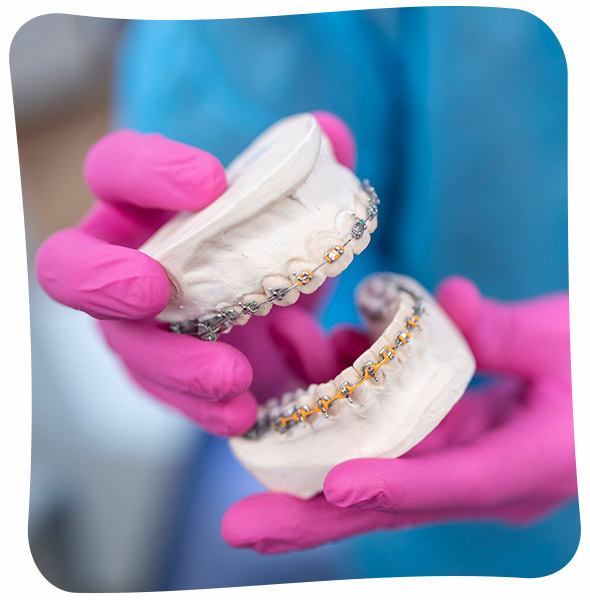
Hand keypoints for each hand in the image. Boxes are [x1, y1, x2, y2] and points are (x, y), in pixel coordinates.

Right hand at [35, 112, 355, 435]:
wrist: (273, 312)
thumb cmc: (263, 246)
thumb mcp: (287, 210)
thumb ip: (306, 170)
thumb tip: (330, 132)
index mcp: (142, 205)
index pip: (115, 170)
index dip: (148, 171)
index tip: (212, 182)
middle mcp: (122, 264)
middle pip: (68, 267)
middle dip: (103, 278)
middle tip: (153, 288)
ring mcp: (134, 327)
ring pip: (124, 346)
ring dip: (173, 363)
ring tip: (232, 375)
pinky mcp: (159, 376)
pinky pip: (167, 396)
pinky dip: (203, 407)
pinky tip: (243, 412)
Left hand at [221, 277, 576, 552]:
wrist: (587, 386)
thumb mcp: (563, 343)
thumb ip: (504, 331)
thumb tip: (450, 303)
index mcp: (527, 463)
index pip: (458, 481)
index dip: (398, 486)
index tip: (337, 488)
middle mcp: (478, 475)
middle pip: (390, 501)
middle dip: (313, 517)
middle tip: (241, 529)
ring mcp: (452, 458)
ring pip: (370, 461)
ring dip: (309, 440)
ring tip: (249, 422)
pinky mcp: (438, 436)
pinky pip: (380, 428)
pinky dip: (342, 399)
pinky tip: (317, 356)